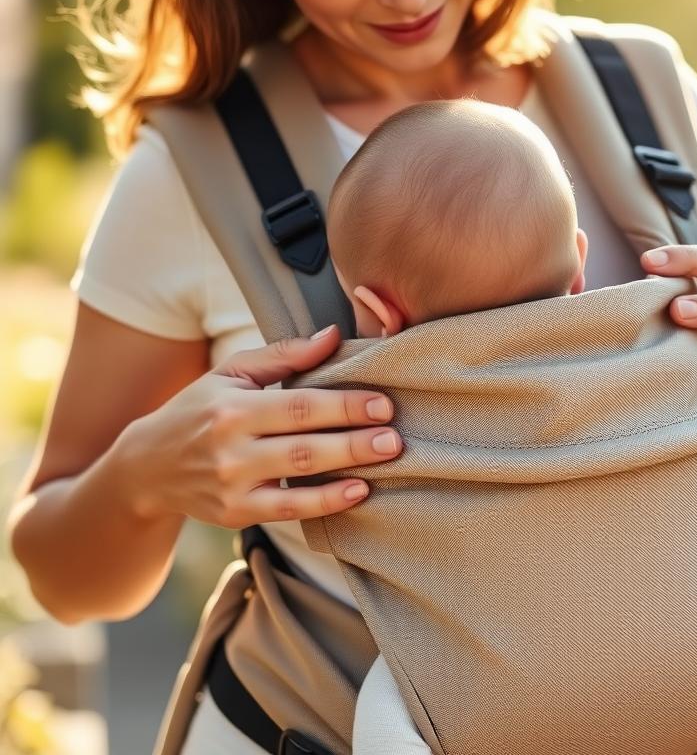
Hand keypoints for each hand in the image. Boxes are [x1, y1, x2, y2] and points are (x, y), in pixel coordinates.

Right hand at [121, 324, 402, 526]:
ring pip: (300, 478)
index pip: (300, 405)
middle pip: (305, 444)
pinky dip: (325, 503)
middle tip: (396, 435)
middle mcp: (231, 448)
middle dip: (355, 440)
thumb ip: (283, 355)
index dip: (345, 405)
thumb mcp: (231, 374)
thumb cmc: (198, 410)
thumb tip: (333, 336)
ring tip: (388, 459)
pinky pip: (289, 510)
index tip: (383, 403)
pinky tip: (358, 492)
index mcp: (232, 407)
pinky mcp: (237, 514)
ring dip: (348, 469)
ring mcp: (233, 485)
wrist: (147, 467)